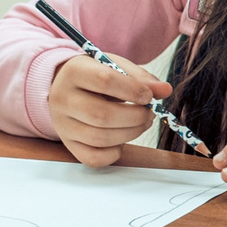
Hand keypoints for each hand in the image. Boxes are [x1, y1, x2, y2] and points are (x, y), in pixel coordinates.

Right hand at [47, 53, 167, 168]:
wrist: (68, 87)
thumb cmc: (97, 76)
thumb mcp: (117, 67)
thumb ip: (141, 78)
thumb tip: (165, 90)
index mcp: (74, 72)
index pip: (105, 81)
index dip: (133, 90)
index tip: (149, 96)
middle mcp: (62, 99)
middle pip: (101, 115)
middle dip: (135, 117)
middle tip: (150, 114)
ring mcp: (63, 125)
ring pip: (99, 138)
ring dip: (130, 134)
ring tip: (141, 124)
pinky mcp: (69, 144)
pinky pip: (93, 158)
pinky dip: (114, 153)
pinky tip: (121, 139)